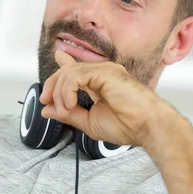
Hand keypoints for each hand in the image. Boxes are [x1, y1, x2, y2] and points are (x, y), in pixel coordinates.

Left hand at [39, 49, 176, 146]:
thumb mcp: (88, 122)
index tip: (48, 79)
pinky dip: (67, 90)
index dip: (61, 66)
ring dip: (60, 93)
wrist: (147, 127)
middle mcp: (102, 73)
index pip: (76, 69)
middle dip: (51, 86)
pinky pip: (75, 76)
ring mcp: (104, 70)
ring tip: (64, 109)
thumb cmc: (127, 125)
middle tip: (45, 102)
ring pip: (69, 73)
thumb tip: (47, 110)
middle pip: (67, 70)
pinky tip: (70, 103)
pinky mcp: (105, 72)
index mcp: (100, 82)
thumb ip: (68, 114)